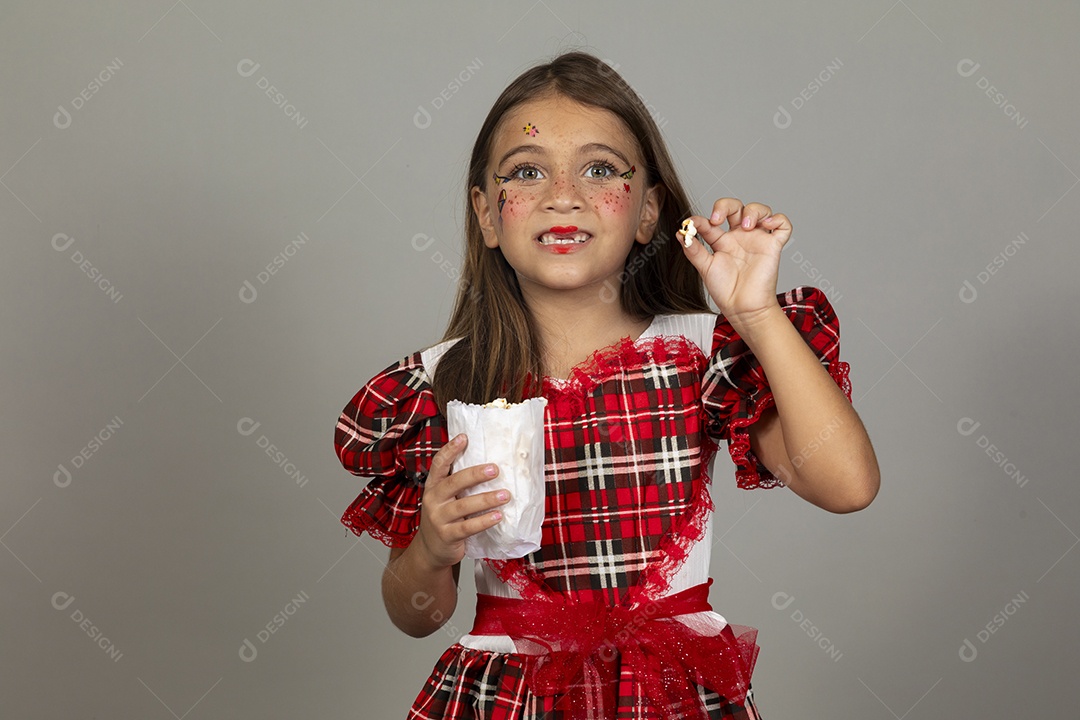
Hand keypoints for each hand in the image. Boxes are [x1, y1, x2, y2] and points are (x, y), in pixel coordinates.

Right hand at [414, 434, 509, 569]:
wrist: (430, 550)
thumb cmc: (444, 518)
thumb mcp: (444, 498)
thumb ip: (458, 484)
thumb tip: (489, 464)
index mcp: (433, 486)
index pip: (438, 464)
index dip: (450, 450)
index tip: (464, 437)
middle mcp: (433, 500)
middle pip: (453, 483)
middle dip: (475, 474)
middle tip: (495, 469)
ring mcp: (438, 518)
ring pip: (463, 505)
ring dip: (486, 499)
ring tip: (505, 495)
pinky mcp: (447, 535)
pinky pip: (467, 527)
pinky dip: (484, 521)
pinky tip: (498, 516)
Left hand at [677, 198, 790, 328]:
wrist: (743, 308)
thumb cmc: (726, 291)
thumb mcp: (705, 267)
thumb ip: (694, 250)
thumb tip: (680, 233)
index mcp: (722, 240)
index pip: (712, 220)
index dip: (701, 218)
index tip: (692, 225)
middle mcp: (740, 237)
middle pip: (736, 207)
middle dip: (726, 205)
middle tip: (718, 219)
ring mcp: (757, 240)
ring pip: (760, 210)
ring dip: (753, 210)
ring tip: (746, 225)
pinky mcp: (773, 246)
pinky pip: (783, 226)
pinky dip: (778, 219)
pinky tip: (767, 225)